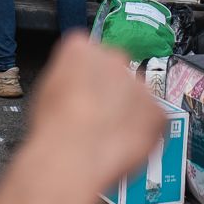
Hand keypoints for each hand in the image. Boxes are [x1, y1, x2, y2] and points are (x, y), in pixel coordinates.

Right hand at [27, 33, 164, 188]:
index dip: (85, 77)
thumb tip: (74, 85)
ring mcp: (138, 84)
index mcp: (81, 49)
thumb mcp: (46, 89)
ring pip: (136, 95)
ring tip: (107, 135)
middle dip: (110, 90)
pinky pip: (152, 118)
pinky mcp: (156, 110)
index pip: (88, 53)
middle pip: (115, 71)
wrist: (74, 155)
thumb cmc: (54, 127)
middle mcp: (114, 58)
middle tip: (96, 115)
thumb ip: (67, 77)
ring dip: (127, 110)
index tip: (82, 91)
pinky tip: (121, 143)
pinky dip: (143, 131)